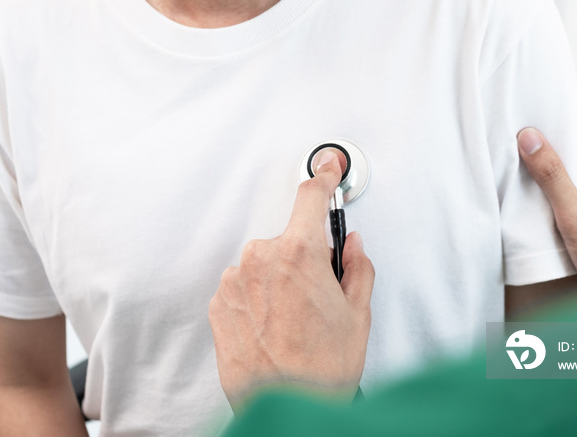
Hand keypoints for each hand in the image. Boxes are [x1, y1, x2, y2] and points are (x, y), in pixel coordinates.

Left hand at [208, 151, 374, 412]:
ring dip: (278, 280)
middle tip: (317, 295)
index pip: (311, 196)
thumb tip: (351, 247)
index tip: (328, 164)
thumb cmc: (320, 369)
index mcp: (299, 254)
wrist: (286, 411)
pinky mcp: (218, 303)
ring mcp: (234, 281)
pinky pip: (243, 285)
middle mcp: (260, 260)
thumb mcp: (358, 313)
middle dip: (305, 258)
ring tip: (293, 320)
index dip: (324, 176)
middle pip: (289, 238)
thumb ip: (357, 266)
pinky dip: (257, 297)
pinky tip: (273, 326)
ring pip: (264, 264)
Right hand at [517, 107, 576, 296]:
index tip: (540, 102)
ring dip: (556, 161)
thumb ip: (552, 176)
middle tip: (524, 129)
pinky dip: (559, 185)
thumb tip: (531, 137)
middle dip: (555, 133)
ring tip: (525, 160)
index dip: (567, 108)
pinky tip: (541, 198)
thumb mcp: (575, 216)